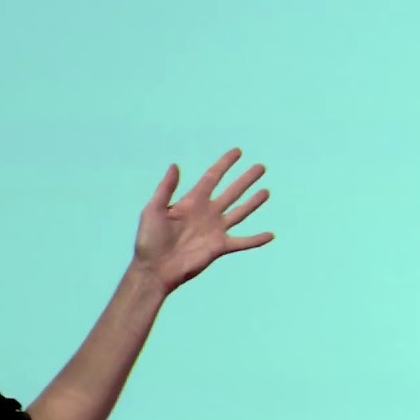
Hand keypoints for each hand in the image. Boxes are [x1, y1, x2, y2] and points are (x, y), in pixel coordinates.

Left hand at [132, 147, 272, 293]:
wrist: (155, 268)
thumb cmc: (149, 239)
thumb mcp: (153, 209)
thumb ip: (166, 188)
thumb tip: (174, 165)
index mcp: (192, 201)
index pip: (212, 177)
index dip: (224, 164)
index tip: (237, 151)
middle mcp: (207, 213)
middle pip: (231, 191)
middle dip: (245, 179)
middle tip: (260, 167)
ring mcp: (215, 230)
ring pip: (240, 212)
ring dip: (253, 202)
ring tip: (266, 191)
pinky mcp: (219, 247)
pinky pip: (242, 242)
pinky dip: (256, 239)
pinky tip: (271, 235)